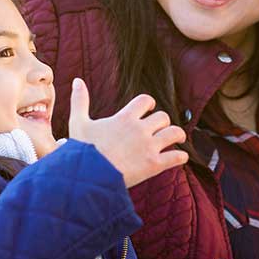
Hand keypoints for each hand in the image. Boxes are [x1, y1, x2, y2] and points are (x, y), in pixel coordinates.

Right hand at [67, 78, 188, 186]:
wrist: (88, 177)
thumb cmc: (82, 151)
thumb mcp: (78, 123)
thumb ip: (80, 101)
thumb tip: (77, 81)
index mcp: (125, 118)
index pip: (146, 101)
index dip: (150, 104)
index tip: (149, 109)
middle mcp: (140, 129)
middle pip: (163, 117)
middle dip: (162, 122)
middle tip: (160, 128)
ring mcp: (149, 147)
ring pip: (175, 133)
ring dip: (178, 135)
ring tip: (178, 138)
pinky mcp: (154, 165)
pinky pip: (176, 157)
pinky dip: (181, 156)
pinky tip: (180, 157)